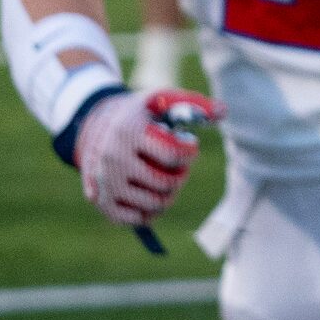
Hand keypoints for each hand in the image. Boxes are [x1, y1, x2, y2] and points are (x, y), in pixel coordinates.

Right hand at [73, 87, 219, 227]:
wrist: (94, 126)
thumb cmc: (140, 114)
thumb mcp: (162, 99)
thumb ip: (194, 103)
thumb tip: (224, 111)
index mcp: (130, 132)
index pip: (173, 154)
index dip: (189, 153)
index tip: (190, 147)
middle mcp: (114, 159)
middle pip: (165, 182)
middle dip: (181, 175)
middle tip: (179, 167)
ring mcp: (105, 183)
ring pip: (154, 204)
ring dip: (170, 195)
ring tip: (169, 180)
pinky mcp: (101, 201)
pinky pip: (135, 219)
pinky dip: (151, 212)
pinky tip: (153, 195)